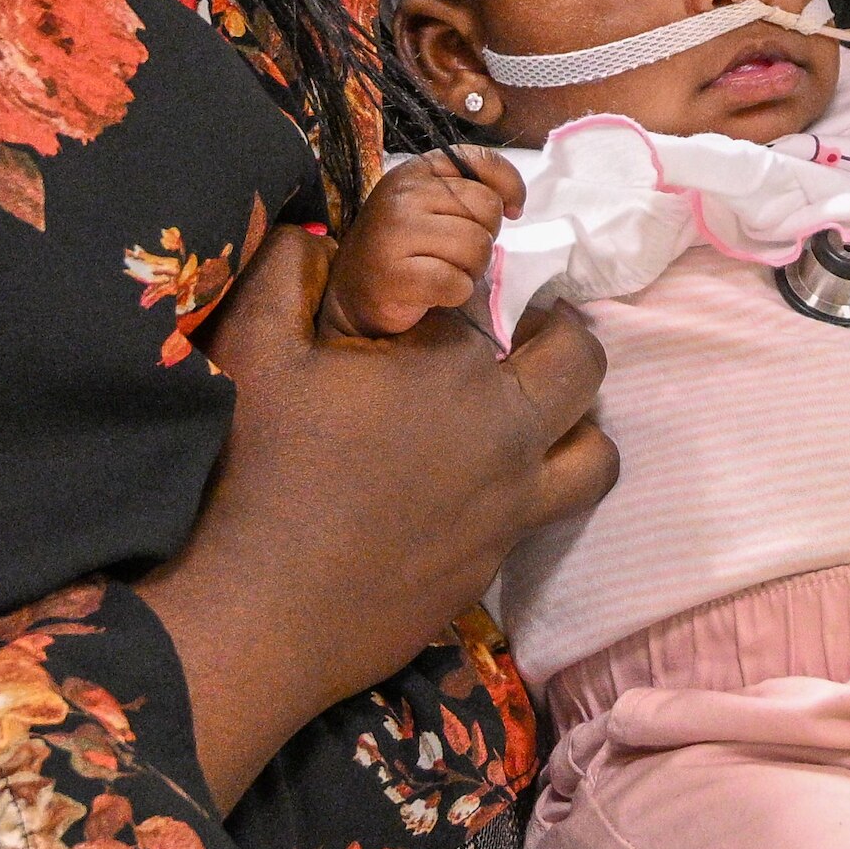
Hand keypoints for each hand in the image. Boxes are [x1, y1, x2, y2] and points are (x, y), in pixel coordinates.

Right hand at [136, 225, 612, 800]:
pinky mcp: (497, 564)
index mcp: (451, 363)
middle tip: (518, 336)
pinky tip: (486, 487)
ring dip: (577, 423)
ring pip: (597, 452)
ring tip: (531, 415)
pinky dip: (541, 489)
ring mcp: (510, 504)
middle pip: (581, 363)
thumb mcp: (252, 351)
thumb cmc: (256, 474)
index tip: (448, 292)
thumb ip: (284, 273)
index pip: (495, 293)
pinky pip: (554, 513)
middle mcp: (503, 429)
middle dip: (558, 335)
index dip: (475, 283)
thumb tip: (307, 230)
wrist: (259, 618)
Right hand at [311, 148, 508, 351]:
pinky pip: (456, 283)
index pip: (482, 161)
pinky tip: (435, 291)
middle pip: (487, 209)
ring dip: (472, 269)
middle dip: (486, 236)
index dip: (510, 186)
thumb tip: (514, 205)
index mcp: (417, 170)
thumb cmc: (403, 246)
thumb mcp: (431, 203)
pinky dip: (456, 293)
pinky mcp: (396, 275)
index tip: (512, 210)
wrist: (352, 291)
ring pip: (477, 247)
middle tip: (458, 252)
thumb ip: (470, 189)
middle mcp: (404, 195)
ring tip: (445, 270)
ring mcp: (396, 233)